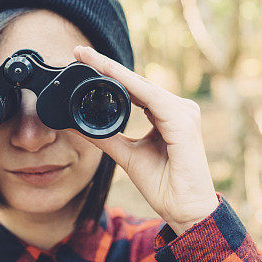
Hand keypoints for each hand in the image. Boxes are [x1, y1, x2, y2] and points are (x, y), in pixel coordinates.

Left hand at [71, 46, 218, 235]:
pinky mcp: (182, 121)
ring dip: (115, 70)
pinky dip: (130, 85)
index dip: (109, 73)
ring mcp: (183, 112)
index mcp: (167, 115)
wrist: (185, 210)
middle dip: (107, 66)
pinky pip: (151, 97)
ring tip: (90, 58)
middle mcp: (177, 109)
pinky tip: (110, 74)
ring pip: (142, 84)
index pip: (134, 89)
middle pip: (137, 82)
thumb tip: (75, 125)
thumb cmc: (163, 185)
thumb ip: (104, 137)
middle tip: (79, 51)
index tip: (82, 59)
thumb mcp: (126, 156)